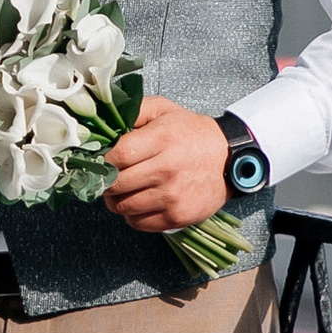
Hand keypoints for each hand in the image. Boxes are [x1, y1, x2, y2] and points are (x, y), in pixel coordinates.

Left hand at [103, 97, 234, 236]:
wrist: (228, 159)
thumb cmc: (190, 133)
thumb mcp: (163, 109)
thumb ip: (133, 110)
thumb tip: (103, 123)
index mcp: (162, 139)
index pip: (118, 156)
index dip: (104, 160)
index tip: (102, 160)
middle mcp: (167, 169)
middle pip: (116, 184)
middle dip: (106, 181)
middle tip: (108, 177)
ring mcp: (173, 196)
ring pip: (123, 206)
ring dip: (116, 200)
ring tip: (123, 190)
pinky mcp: (178, 216)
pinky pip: (139, 223)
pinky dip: (132, 215)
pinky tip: (139, 202)